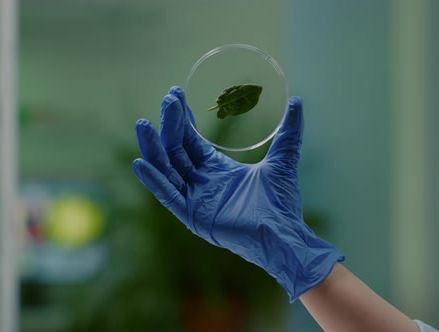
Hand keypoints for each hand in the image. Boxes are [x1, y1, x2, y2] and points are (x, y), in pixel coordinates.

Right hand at [133, 86, 343, 300]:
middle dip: (171, 124)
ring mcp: (195, 199)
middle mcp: (202, 183)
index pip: (192, 140)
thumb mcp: (283, 160)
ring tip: (143, 124)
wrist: (283, 234)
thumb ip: (289, 132)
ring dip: (154, 147)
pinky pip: (168, 196)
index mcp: (218, 170)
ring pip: (167, 169)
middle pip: (177, 149)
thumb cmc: (282, 203)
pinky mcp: (192, 216)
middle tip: (168, 99)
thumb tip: (297, 101)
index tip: (176, 95)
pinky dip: (154, 181)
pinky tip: (140, 163)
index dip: (184, 118)